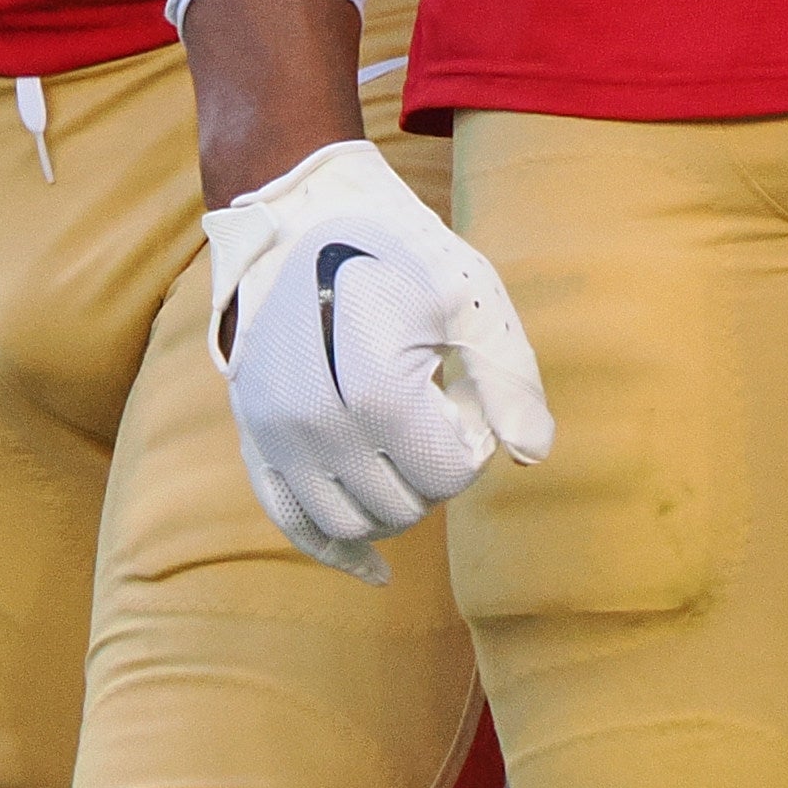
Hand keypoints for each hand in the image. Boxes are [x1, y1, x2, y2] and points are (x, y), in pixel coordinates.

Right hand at [201, 138, 550, 573]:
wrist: (298, 216)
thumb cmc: (397, 251)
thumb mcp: (470, 298)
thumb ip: (509, 379)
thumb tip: (533, 455)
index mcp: (376, 390)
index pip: (448, 474)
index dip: (472, 440)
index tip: (464, 392)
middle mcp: (317, 427)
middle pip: (404, 506)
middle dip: (434, 471)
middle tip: (437, 409)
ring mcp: (278, 438)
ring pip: (352, 523)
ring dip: (394, 503)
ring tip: (406, 442)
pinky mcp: (255, 437)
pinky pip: (292, 522)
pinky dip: (333, 550)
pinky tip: (372, 570)